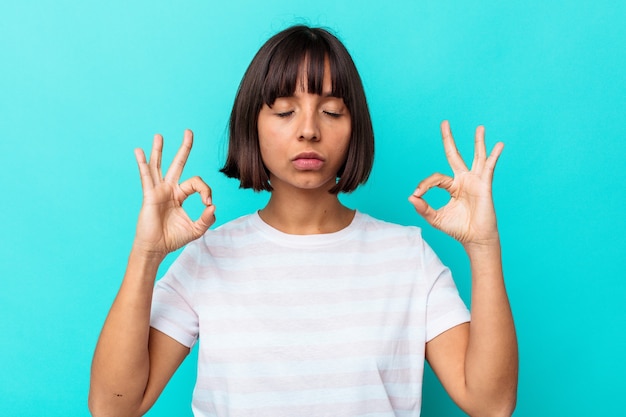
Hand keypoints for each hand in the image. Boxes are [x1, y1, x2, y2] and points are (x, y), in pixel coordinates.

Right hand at [132, 130, 215, 258]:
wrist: (156, 248)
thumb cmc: (173, 239)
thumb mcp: (196, 230)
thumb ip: (207, 219)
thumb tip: (213, 206)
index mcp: (180, 195)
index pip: (196, 183)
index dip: (206, 191)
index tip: (208, 204)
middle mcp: (169, 189)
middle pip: (178, 164)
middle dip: (184, 148)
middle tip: (189, 132)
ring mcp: (158, 191)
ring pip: (159, 166)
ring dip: (159, 151)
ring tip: (159, 135)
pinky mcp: (149, 196)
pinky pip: (146, 177)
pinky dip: (142, 164)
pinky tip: (138, 152)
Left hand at [408, 121, 503, 247]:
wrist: (474, 240)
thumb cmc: (458, 229)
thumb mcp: (435, 218)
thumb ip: (423, 208)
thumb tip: (410, 197)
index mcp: (452, 186)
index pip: (435, 178)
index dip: (425, 184)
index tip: (418, 194)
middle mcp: (463, 180)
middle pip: (454, 154)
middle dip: (449, 139)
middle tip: (444, 122)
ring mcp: (475, 181)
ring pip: (476, 157)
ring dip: (478, 142)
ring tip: (480, 127)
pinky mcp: (484, 185)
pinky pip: (489, 167)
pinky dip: (494, 156)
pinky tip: (499, 145)